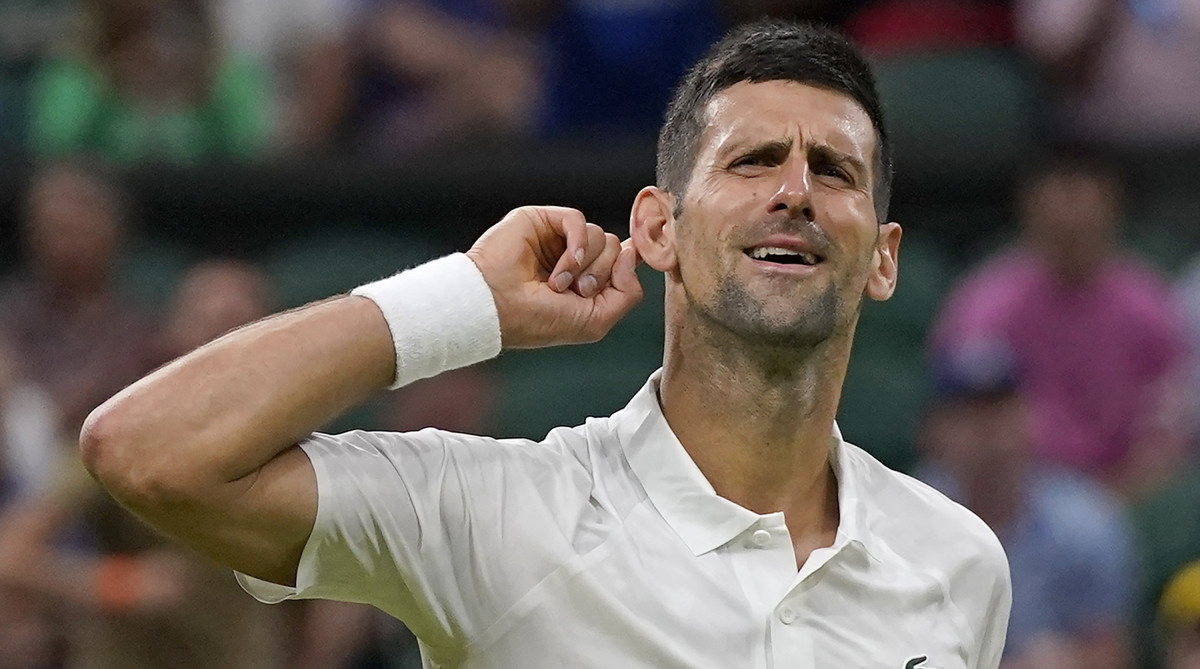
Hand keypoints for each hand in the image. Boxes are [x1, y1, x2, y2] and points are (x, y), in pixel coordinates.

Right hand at [466, 206, 642, 348]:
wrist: (495, 308)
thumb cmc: (538, 321)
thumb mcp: (596, 320)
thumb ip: (627, 293)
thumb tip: (632, 254)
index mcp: (585, 280)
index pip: (621, 260)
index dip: (631, 260)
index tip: (633, 262)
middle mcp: (573, 258)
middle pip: (614, 248)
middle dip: (602, 274)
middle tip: (577, 291)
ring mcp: (556, 239)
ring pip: (599, 235)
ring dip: (584, 265)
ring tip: (557, 284)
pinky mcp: (541, 220)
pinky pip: (577, 219)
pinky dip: (577, 243)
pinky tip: (563, 264)